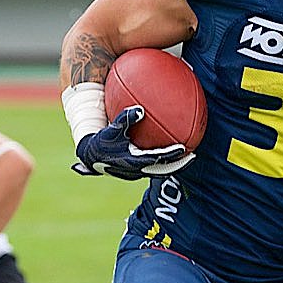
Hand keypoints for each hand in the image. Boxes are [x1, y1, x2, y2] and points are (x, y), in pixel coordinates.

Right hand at [72, 105, 193, 179]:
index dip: (170, 155)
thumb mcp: (111, 129)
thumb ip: (125, 119)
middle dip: (179, 164)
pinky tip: (170, 150)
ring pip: (160, 171)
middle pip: (163, 170)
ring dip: (173, 165)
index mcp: (133, 161)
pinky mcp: (136, 171)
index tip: (182, 148)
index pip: (156, 159)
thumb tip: (140, 110)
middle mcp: (137, 170)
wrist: (90, 157)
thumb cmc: (101, 141)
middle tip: (193, 155)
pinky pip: (154, 167)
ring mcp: (137, 173)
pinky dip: (163, 161)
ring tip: (186, 155)